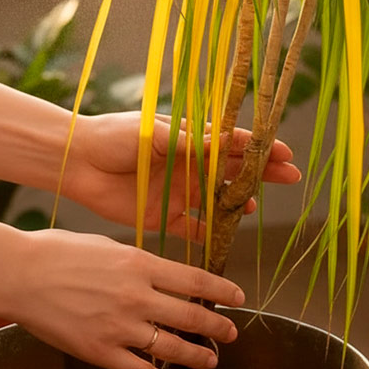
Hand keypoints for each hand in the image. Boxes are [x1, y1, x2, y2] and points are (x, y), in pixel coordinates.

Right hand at [10, 229, 244, 368]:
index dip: (222, 291)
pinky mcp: (100, 350)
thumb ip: (139, 262)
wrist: (19, 274)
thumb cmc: (59, 252)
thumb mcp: (108, 246)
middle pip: (191, 316)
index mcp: (140, 265)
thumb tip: (162, 272)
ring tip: (211, 359)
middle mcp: (136, 296)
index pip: (195, 280)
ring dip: (198, 355)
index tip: (238, 297)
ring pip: (172, 347)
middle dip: (217, 327)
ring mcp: (119, 326)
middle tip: (232, 333)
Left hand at [63, 112, 300, 238]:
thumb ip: (190, 143)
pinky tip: (227, 235)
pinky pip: (194, 228)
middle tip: (290, 177)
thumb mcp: (154, 132)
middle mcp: (190, 165)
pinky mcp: (165, 216)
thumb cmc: (114, 136)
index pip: (233, 143)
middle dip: (262, 173)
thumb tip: (227, 142)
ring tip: (253, 206)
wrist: (78, 162)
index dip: (259, 147)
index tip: (283, 151)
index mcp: (190, 139)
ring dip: (238, 203)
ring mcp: (180, 191)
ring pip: (219, 200)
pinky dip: (210, 233)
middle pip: (234, 171)